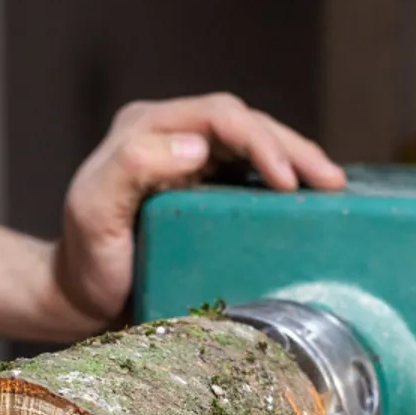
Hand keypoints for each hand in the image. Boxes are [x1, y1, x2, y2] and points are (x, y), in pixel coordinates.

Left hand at [54, 94, 345, 328]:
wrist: (82, 298)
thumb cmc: (87, 260)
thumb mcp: (95, 212)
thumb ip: (132, 167)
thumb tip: (198, 144)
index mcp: (147, 128)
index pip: (218, 116)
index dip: (260, 140)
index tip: (288, 180)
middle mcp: (172, 134)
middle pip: (246, 124)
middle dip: (292, 148)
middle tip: (331, 182)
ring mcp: (192, 161)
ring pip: (256, 144)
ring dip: (298, 160)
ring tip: (334, 187)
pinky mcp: (208, 190)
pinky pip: (253, 173)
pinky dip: (286, 181)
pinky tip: (312, 199)